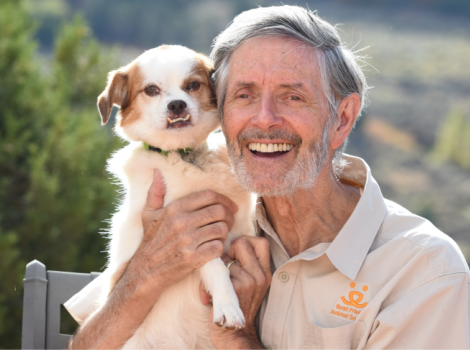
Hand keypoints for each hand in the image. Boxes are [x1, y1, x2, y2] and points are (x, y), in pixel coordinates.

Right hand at [124, 169, 238, 294]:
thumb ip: (155, 192)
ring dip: (225, 232)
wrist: (145, 271)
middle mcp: (182, 222)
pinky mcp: (193, 258)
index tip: (230, 206)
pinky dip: (220, 248)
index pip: (208, 196)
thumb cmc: (150, 241)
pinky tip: (215, 248)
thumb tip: (158, 172)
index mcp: (174, 208)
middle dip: (229, 216)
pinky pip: (218, 247)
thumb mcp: (148, 214)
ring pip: (221, 229)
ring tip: (221, 235)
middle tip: (229, 221)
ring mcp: (188, 240)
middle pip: (219, 211)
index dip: (224, 199)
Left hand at [201, 236, 271, 348]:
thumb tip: (221, 245)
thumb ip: (243, 265)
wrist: (235, 334)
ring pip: (226, 258)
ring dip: (215, 269)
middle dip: (228, 250)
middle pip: (243, 242)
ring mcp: (248, 282)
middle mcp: (260, 276)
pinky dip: (206, 284)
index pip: (262, 242)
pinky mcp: (234, 289)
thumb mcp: (249, 284)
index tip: (235, 254)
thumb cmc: (237, 306)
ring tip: (214, 285)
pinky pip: (216, 273)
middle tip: (224, 266)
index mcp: (265, 272)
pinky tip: (207, 296)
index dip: (246, 241)